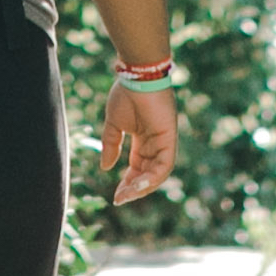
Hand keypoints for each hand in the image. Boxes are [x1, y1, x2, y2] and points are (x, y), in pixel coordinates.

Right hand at [94, 86, 176, 207]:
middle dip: (133, 189)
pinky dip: (152, 178)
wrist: (136, 76)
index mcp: (143, 140)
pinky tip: (137, 184)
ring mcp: (164, 142)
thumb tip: (105, 167)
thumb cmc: (125, 94)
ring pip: (157, 174)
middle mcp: (155, 144)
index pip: (137, 168)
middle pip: (147, 174)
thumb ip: (110, 145)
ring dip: (142, 187)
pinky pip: (164, 166)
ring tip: (126, 194)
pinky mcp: (170, 139)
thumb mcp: (113, 124)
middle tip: (119, 199)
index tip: (115, 195)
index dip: (127, 183)